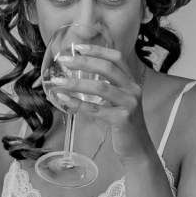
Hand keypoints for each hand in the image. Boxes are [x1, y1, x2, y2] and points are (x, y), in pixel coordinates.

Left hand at [49, 44, 149, 159]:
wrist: (137, 149)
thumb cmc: (123, 125)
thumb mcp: (117, 102)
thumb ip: (105, 88)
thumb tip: (78, 78)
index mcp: (131, 82)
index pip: (116, 58)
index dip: (97, 50)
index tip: (77, 47)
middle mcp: (133, 89)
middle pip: (107, 68)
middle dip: (83, 62)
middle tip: (64, 60)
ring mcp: (129, 104)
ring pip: (101, 87)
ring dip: (76, 83)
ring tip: (58, 82)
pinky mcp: (122, 119)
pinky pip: (96, 109)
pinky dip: (78, 103)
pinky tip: (65, 100)